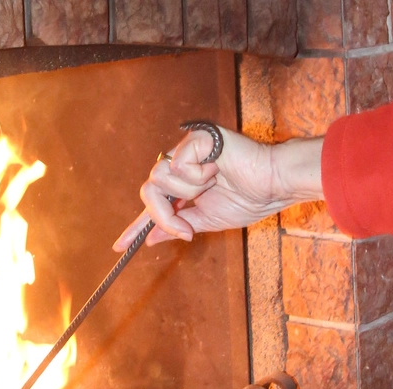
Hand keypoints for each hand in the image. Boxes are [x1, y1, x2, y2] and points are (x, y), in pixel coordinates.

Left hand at [112, 128, 323, 250]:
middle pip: (149, 190)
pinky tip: (216, 169)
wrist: (273, 186)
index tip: (119, 246)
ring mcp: (185, 151)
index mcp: (183, 186)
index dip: (136, 225)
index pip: (153, 204)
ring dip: (187, 191)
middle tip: (186, 230)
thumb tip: (151, 239)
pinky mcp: (193, 139)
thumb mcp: (206, 221)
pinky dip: (196, 175)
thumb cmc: (249, 199)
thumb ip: (177, 225)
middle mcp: (180, 166)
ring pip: (159, 177)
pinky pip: (176, 165)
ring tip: (213, 183)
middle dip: (164, 215)